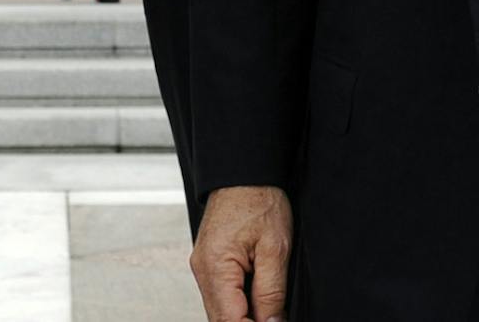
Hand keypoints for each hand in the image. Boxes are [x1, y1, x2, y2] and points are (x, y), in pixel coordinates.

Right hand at [191, 186, 292, 321]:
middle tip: (274, 320)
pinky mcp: (209, 263)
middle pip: (220, 319)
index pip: (230, 321)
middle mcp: (202, 270)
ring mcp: (203, 267)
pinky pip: (221, 295)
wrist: (244, 171)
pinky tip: (256, 302)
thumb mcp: (275, 247)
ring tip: (269, 313)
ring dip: (242, 317)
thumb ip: (271, 292)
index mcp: (215, 267)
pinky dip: (238, 304)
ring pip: (220, 310)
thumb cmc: (259, 199)